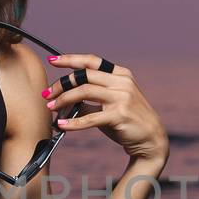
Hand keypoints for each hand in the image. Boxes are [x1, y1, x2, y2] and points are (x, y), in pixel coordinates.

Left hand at [42, 53, 169, 165]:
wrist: (151, 139)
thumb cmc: (127, 121)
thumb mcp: (110, 105)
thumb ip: (90, 100)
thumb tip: (64, 101)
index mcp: (120, 74)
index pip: (91, 61)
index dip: (70, 59)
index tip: (53, 60)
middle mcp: (122, 82)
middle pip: (84, 75)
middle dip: (61, 84)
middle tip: (47, 93)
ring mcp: (122, 97)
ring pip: (84, 91)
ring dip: (64, 99)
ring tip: (51, 107)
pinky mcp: (119, 115)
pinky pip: (90, 118)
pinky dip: (73, 123)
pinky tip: (62, 125)